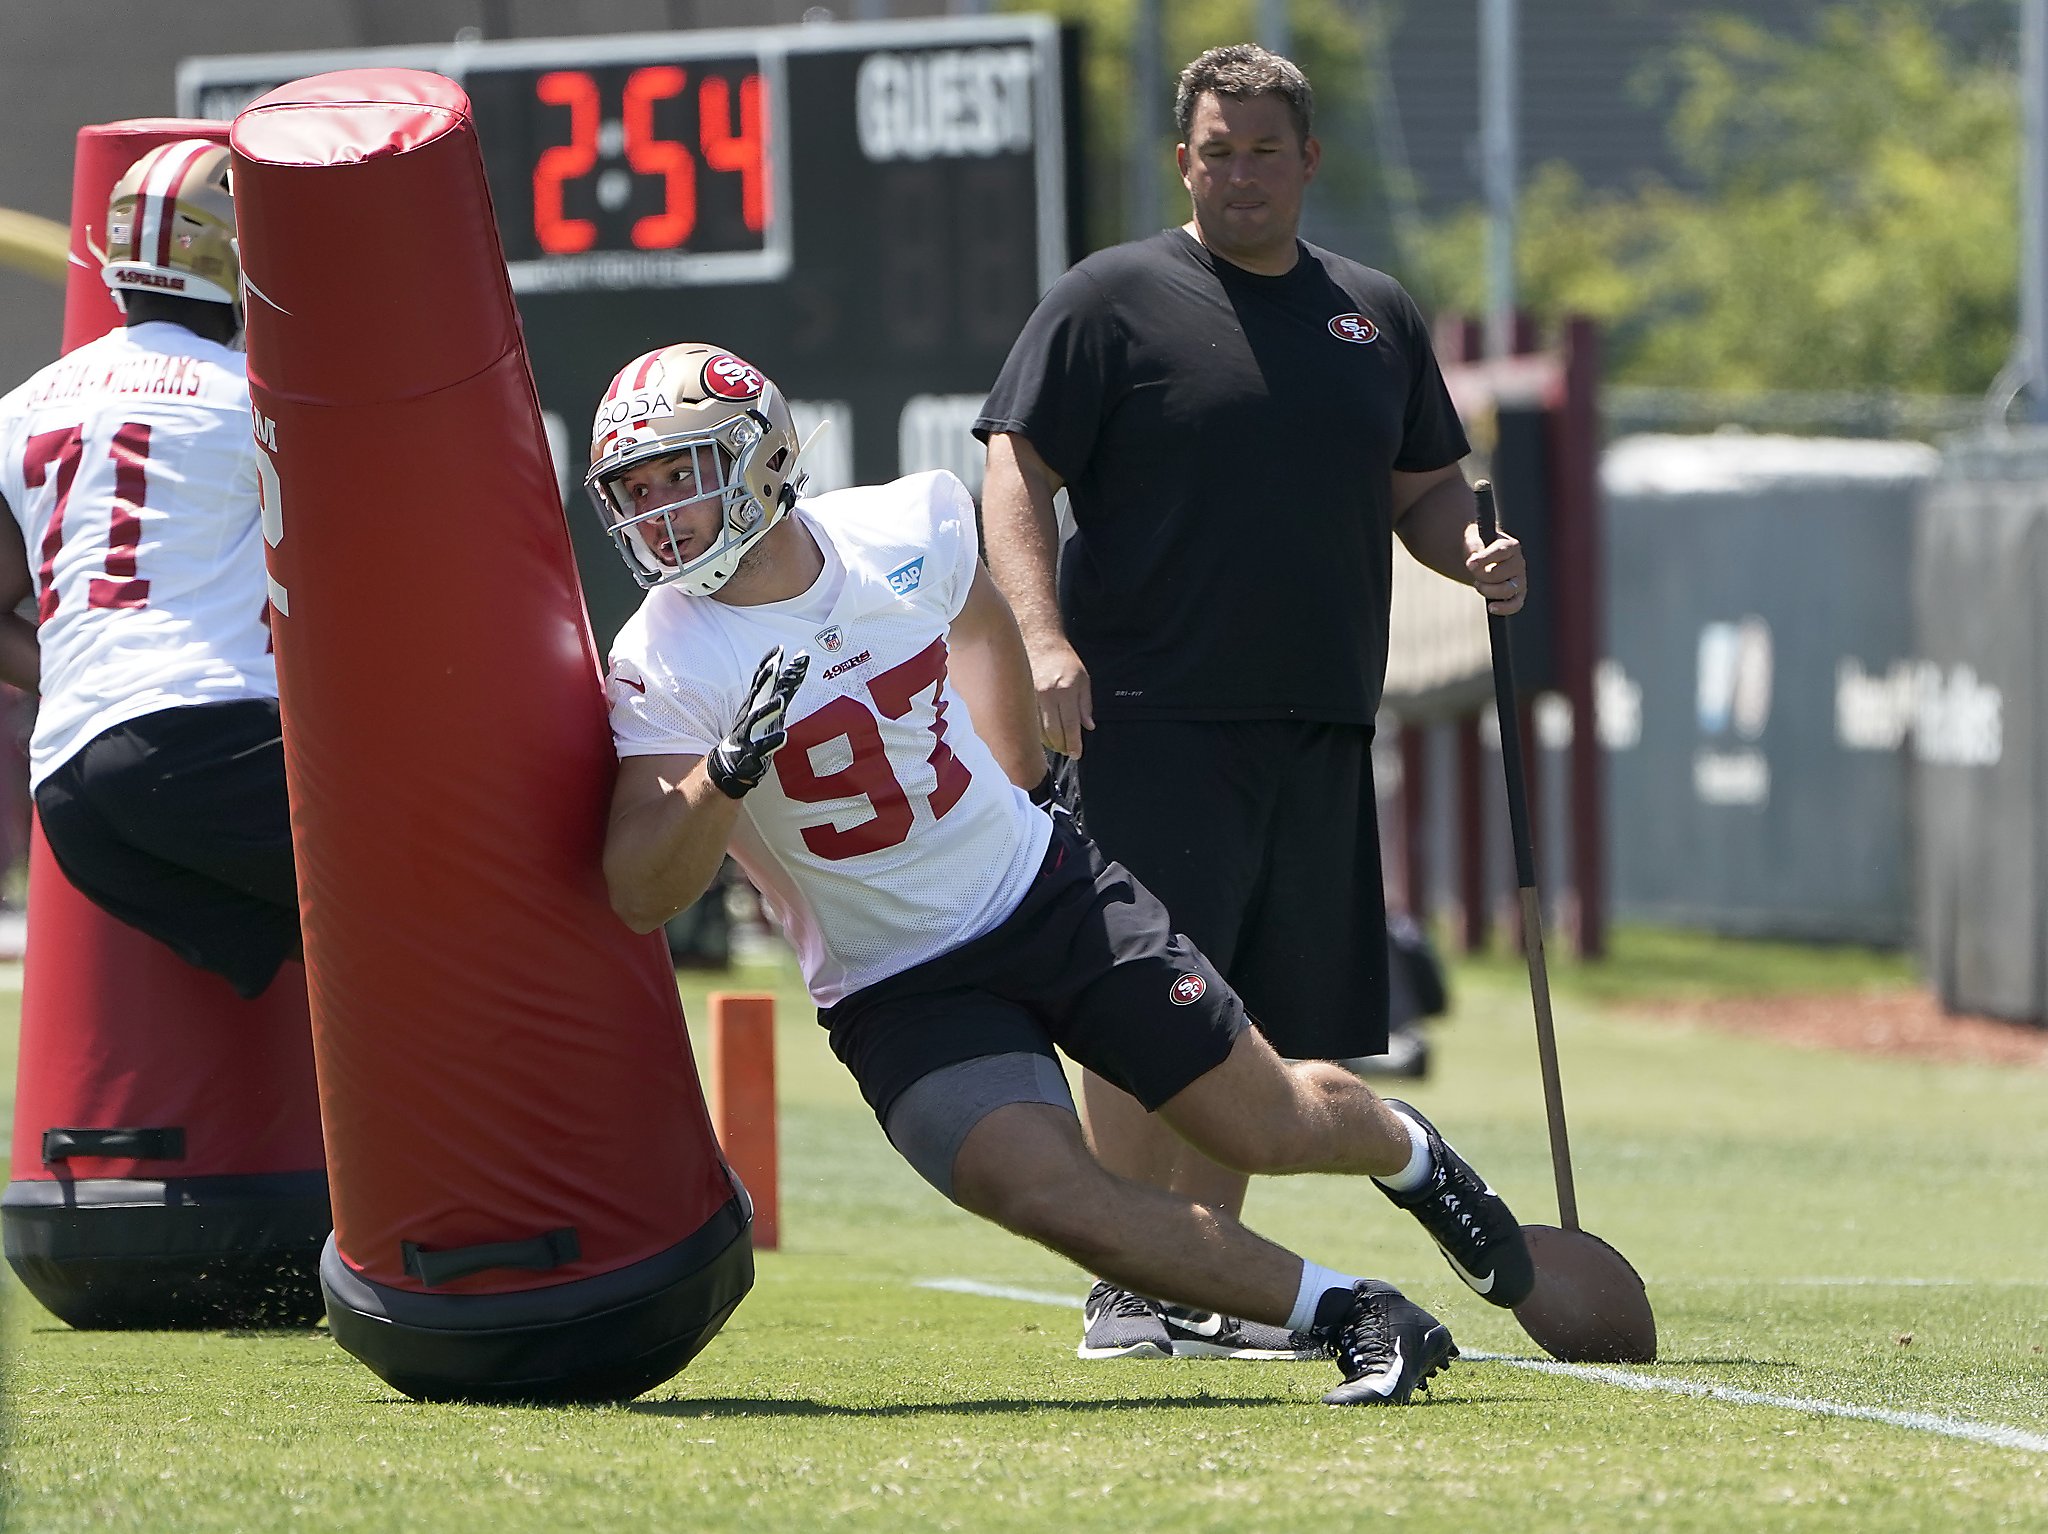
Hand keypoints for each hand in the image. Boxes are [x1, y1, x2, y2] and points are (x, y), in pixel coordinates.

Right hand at [707, 646, 808, 798]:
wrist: (732, 761)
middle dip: (766, 678)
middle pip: (758, 693)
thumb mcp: (769, 705)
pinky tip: (783, 736)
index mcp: (756, 702)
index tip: (779, 648)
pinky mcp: (752, 752)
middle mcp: (751, 713)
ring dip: (768, 709)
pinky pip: (762, 747)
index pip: (763, 679)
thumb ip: (784, 685)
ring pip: (757, 719)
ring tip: (780, 701)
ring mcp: (750, 732)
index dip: (770, 663)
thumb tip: (799, 661)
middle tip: (775, 664)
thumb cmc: (755, 729)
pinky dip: (772, 742)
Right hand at [1028, 638, 1093, 757]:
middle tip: (1067, 750)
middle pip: (1053, 732)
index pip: (1070, 725)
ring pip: (1037, 730)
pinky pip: (1027, 721)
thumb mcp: (1084, 679)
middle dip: (1061, 746)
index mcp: (1066, 690)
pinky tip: (1042, 734)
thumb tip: (1088, 726)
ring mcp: (1031, 696)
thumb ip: (1086, 705)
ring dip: (1048, 742)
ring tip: (1056, 745)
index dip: (1074, 744)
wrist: (1040, 641)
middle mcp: (1047, 695)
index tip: (1076, 753)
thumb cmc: (1064, 659)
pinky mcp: (1020, 696)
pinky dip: (1035, 732)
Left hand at [1465, 525, 1527, 614]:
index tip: (1470, 564)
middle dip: (1481, 575)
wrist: (1482, 559)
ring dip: (1488, 590)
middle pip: (1499, 574)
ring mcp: (1520, 579)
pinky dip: (1504, 608)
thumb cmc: (1479, 547)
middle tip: (1472, 572)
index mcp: (1511, 546)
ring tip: (1477, 584)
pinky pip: (1515, 605)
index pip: (1500, 551)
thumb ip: (1474, 546)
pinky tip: (1491, 607)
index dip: (1484, 558)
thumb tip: (1474, 560)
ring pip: (1508, 590)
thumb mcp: (1473, 540)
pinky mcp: (1518, 594)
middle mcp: (1519, 562)